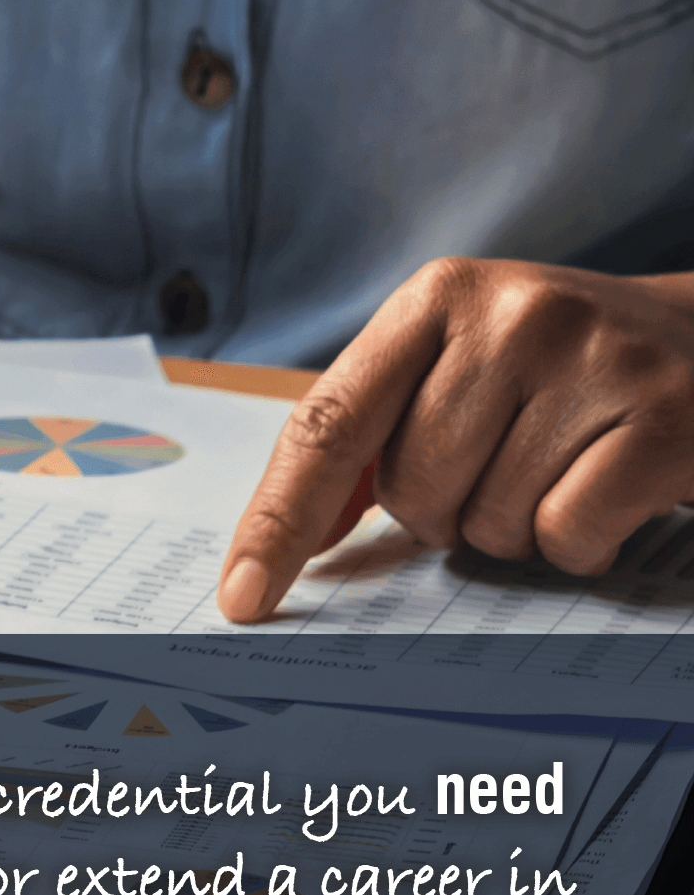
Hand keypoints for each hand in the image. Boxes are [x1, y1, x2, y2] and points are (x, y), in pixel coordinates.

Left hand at [218, 257, 693, 621]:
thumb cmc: (563, 373)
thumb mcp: (463, 368)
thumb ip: (373, 438)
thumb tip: (289, 542)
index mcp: (437, 298)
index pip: (326, 426)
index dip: (277, 520)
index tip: (242, 596)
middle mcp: (512, 314)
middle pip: (410, 489)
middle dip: (446, 511)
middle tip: (505, 466)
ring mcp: (593, 359)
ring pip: (488, 522)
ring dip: (515, 527)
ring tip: (563, 468)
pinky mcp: (666, 417)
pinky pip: (566, 535)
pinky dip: (581, 542)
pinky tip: (610, 493)